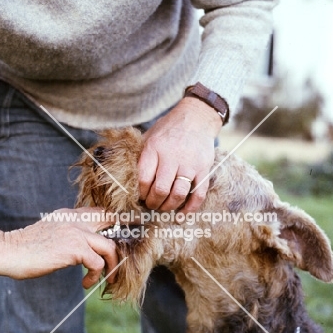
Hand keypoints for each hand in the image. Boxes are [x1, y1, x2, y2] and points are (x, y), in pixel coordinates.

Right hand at [0, 207, 117, 286]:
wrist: (9, 252)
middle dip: (122, 239)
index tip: (127, 234)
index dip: (117, 221)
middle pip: (113, 223)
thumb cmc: (28, 248)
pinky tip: (85, 283)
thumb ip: (70, 233)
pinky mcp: (75, 247)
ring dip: (111, 266)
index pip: (102, 212)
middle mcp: (76, 219)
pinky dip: (95, 276)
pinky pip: (98, 263)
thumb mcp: (52, 233)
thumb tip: (89, 248)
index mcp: (70, 215)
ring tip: (106, 279)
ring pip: (110, 247)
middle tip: (122, 260)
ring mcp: (76, 232)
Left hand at [138, 97, 221, 213]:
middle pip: (160, 190)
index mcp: (154, 149)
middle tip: (151, 205)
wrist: (197, 117)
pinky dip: (190, 208)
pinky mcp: (204, 169)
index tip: (140, 196)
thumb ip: (141, 156)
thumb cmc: (169, 129)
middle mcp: (172, 157)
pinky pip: (198, 194)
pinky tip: (182, 214)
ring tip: (164, 207)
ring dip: (169, 206)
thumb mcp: (150, 136)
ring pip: (178, 194)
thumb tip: (128, 180)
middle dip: (153, 203)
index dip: (140, 193)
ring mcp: (190, 164)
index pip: (143, 179)